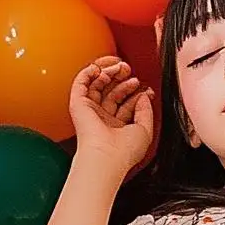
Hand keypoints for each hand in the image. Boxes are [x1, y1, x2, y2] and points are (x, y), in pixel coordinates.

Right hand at [70, 56, 154, 174]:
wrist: (108, 157)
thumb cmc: (124, 151)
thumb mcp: (145, 130)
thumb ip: (146, 110)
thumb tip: (143, 94)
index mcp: (116, 126)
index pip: (125, 103)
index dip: (135, 92)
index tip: (145, 90)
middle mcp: (102, 118)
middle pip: (111, 90)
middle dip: (122, 78)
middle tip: (130, 72)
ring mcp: (90, 111)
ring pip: (96, 84)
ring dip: (109, 71)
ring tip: (119, 67)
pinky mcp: (78, 105)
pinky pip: (80, 83)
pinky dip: (89, 72)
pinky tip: (100, 68)